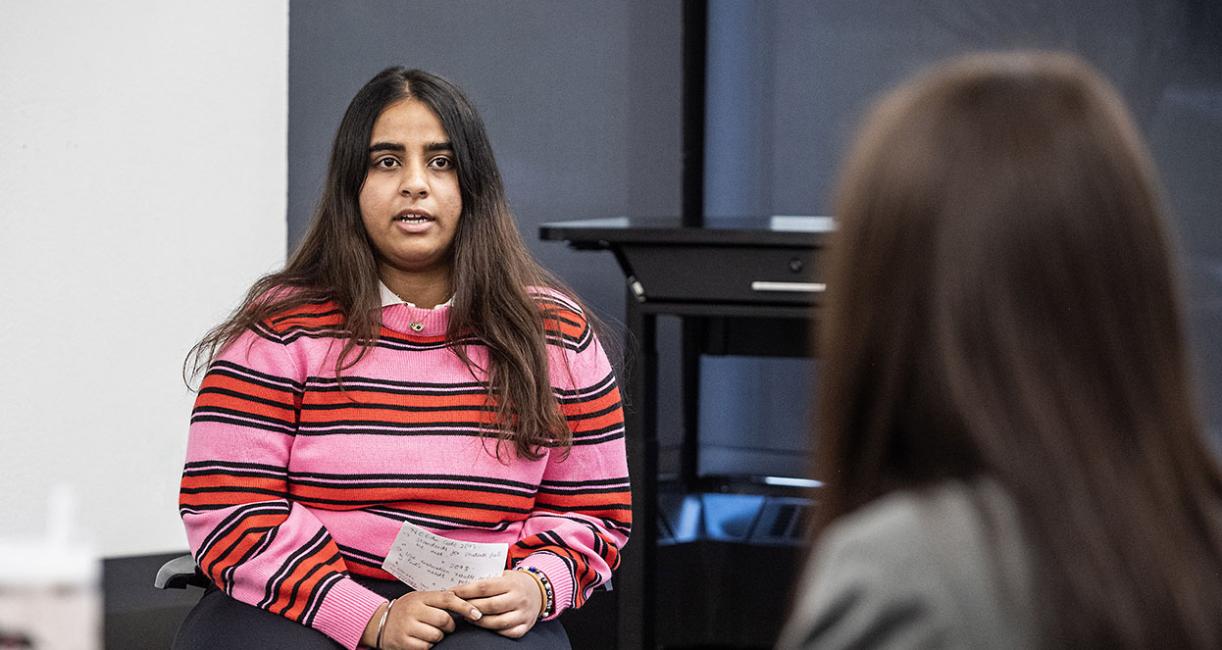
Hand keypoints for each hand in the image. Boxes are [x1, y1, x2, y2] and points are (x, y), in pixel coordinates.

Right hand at [360, 590, 481, 649]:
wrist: (378, 622)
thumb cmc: (405, 610)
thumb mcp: (420, 599)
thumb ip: (439, 599)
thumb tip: (467, 600)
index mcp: (420, 597)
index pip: (448, 599)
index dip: (465, 607)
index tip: (477, 614)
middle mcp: (413, 610)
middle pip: (444, 620)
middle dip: (449, 626)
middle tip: (444, 626)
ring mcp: (407, 627)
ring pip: (436, 635)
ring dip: (438, 637)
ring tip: (429, 632)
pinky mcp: (403, 642)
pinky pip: (426, 647)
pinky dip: (427, 645)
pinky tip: (421, 640)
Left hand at [451, 570, 542, 638]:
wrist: (538, 590)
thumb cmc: (514, 582)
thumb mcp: (504, 575)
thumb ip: (486, 579)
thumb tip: (461, 584)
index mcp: (511, 582)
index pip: (484, 587)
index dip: (465, 591)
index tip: (452, 592)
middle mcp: (519, 598)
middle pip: (488, 606)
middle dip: (469, 607)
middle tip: (457, 607)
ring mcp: (523, 614)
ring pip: (496, 622)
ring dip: (478, 621)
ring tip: (467, 617)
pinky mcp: (525, 626)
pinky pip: (507, 633)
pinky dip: (493, 631)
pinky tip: (484, 625)